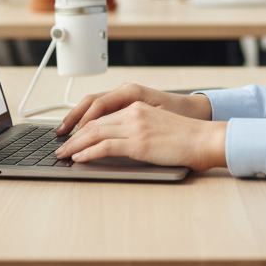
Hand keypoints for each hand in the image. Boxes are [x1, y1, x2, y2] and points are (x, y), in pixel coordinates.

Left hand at [54, 86, 224, 170]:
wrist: (204, 139)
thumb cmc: (186, 138)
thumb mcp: (158, 126)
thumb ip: (138, 129)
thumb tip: (117, 143)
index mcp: (137, 107)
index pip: (102, 115)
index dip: (82, 126)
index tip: (71, 136)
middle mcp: (133, 113)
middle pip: (94, 122)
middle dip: (73, 136)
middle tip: (60, 147)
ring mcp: (135, 127)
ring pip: (95, 133)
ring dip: (75, 145)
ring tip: (64, 155)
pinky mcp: (138, 143)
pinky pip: (105, 146)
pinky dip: (88, 153)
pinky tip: (79, 159)